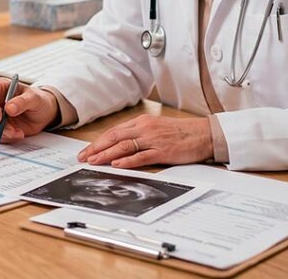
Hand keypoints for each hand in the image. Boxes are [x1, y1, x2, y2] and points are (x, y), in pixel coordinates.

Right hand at [0, 78, 59, 142]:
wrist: (44, 113)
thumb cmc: (39, 100)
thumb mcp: (35, 98)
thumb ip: (22, 102)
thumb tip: (9, 108)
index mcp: (0, 87)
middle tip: (12, 131)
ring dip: (1, 132)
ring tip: (18, 133)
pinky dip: (4, 137)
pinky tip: (17, 135)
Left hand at [77, 115, 212, 167]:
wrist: (204, 134)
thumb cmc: (180, 133)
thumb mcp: (156, 128)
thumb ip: (139, 134)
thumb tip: (119, 146)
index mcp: (141, 122)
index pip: (114, 132)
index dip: (98, 142)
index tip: (86, 151)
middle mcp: (145, 128)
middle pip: (114, 138)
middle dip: (96, 148)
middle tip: (83, 158)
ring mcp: (153, 140)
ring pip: (124, 146)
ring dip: (106, 154)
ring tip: (94, 161)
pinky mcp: (163, 151)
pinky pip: (141, 156)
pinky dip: (127, 161)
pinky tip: (116, 164)